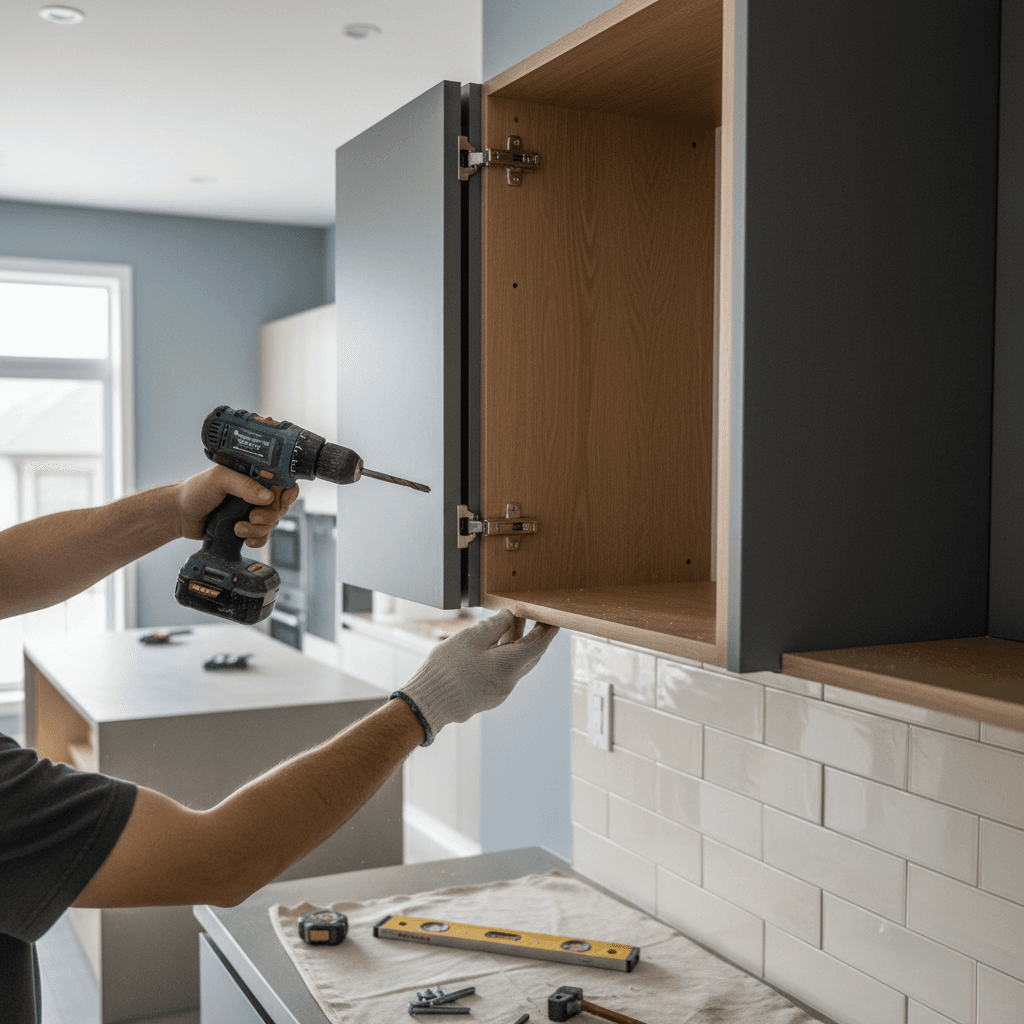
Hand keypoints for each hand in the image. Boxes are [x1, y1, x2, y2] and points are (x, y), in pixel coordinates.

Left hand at [174, 466, 299, 547]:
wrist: (180, 515)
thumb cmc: (196, 491)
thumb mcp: (219, 479)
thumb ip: (244, 485)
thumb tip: (267, 497)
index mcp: (254, 476)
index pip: (283, 482)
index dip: (287, 493)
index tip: (280, 501)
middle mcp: (256, 493)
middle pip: (281, 506)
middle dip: (269, 515)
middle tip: (252, 516)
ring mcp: (252, 511)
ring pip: (272, 523)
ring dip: (258, 529)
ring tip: (238, 528)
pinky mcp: (247, 528)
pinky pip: (264, 537)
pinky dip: (258, 540)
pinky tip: (245, 539)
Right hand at [391, 608, 558, 744]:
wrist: (427, 704)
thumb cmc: (446, 670)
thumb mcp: (469, 638)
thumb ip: (493, 625)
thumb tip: (508, 616)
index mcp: (508, 667)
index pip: (538, 645)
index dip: (548, 630)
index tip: (554, 618)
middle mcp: (509, 682)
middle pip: (529, 656)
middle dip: (533, 635)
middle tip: (534, 617)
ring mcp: (498, 692)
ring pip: (515, 664)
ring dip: (516, 644)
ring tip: (509, 623)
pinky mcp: (487, 696)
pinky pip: (503, 673)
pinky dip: (504, 656)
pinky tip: (493, 645)